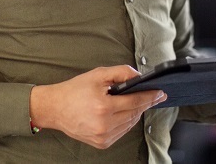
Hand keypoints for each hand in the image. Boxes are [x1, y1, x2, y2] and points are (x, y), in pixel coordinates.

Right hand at [29, 66, 166, 148]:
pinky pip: (122, 132)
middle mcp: (104, 125)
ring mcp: (103, 136)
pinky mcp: (102, 143)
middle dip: (144, 103)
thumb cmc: (74, 91)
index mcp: (103, 107)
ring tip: (132, 102)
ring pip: (130, 124)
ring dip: (134, 113)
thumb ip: (120, 72)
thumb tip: (138, 76)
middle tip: (150, 95)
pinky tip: (121, 113)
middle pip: (134, 114)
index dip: (150, 97)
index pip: (135, 102)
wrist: (55, 108)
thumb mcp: (97, 75)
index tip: (160, 93)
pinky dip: (125, 122)